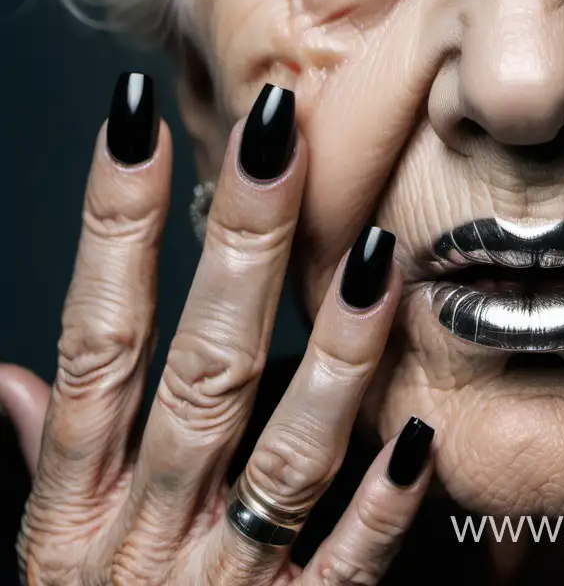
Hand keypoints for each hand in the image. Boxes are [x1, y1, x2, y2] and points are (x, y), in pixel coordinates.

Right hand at [0, 73, 432, 584]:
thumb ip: (40, 462)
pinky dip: (379, 511)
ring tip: (384, 257)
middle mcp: (142, 536)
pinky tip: (424, 436)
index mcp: (74, 507)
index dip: (109, 225)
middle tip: (278, 133)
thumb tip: (2, 377)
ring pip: (282, 457)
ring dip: (336, 356)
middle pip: (196, 368)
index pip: (93, 335)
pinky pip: (339, 573)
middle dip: (238, 246)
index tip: (133, 119)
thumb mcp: (39, 559)